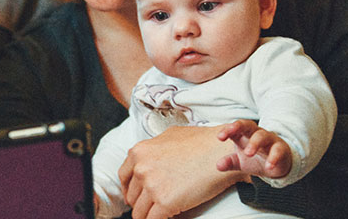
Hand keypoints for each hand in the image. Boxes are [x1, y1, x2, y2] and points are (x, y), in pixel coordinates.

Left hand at [118, 125, 246, 218]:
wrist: (223, 152)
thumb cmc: (203, 142)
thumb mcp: (170, 136)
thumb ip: (155, 148)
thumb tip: (151, 158)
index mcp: (139, 152)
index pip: (124, 177)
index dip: (130, 189)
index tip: (136, 196)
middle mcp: (142, 168)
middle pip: (132, 196)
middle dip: (142, 202)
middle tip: (152, 205)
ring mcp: (152, 186)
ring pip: (139, 212)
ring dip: (148, 214)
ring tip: (160, 213)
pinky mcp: (165, 202)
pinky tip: (167, 218)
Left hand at [216, 119, 291, 178]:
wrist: (277, 165)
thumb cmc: (255, 159)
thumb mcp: (240, 162)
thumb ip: (230, 162)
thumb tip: (218, 166)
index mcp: (244, 134)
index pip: (236, 127)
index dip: (228, 130)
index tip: (220, 137)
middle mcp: (257, 133)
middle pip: (248, 125)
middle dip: (239, 127)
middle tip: (230, 137)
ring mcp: (270, 140)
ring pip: (262, 136)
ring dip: (255, 143)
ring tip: (248, 153)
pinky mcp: (282, 149)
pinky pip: (278, 150)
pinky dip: (273, 157)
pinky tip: (269, 166)